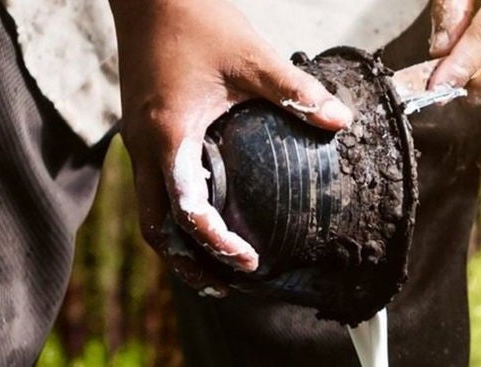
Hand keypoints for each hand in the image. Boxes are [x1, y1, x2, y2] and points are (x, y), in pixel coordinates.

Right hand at [109, 0, 352, 294]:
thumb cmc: (198, 21)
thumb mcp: (254, 57)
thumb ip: (297, 93)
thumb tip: (342, 121)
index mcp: (169, 137)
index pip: (186, 211)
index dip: (216, 244)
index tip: (248, 262)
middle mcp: (144, 147)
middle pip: (155, 226)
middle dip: (188, 261)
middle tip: (227, 284)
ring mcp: (138, 139)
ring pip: (149, 209)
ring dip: (178, 242)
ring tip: (214, 265)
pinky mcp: (143, 129)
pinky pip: (153, 184)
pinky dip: (176, 211)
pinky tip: (208, 211)